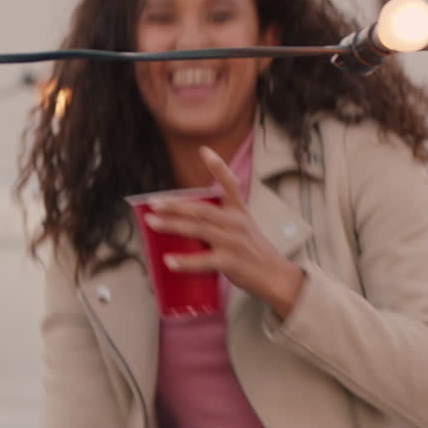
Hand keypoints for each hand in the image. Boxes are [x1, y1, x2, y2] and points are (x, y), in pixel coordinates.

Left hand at [145, 145, 304, 318]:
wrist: (276, 277)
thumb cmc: (253, 253)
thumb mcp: (241, 229)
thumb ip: (218, 222)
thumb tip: (183, 222)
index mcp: (240, 212)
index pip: (230, 184)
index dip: (218, 167)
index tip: (204, 150)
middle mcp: (236, 223)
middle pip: (202, 209)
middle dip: (175, 205)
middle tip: (153, 203)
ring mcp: (233, 242)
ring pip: (198, 229)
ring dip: (172, 225)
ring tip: (151, 222)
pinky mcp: (230, 262)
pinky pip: (204, 261)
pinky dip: (185, 262)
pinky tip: (168, 260)